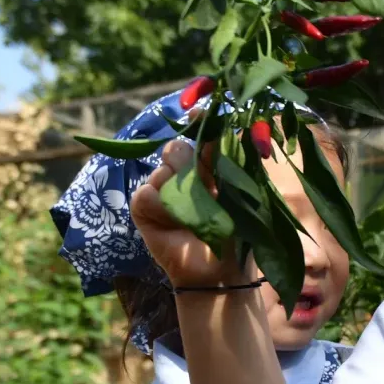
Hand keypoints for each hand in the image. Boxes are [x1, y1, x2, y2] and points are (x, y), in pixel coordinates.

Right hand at [130, 129, 251, 289]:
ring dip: (180, 189)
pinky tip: (174, 222)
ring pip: (163, 168)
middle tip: (207, 187)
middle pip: (176, 147)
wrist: (220, 270)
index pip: (200, 134)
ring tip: (194, 213)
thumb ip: (232, 160)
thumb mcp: (240, 193)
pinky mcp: (143, 207)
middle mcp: (181, 173)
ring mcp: (160, 188)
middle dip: (191, 162)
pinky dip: (161, 206)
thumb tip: (231, 126)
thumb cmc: (237, 234)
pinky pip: (147, 192)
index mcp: (207, 166)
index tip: (200, 113)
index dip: (199, 122)